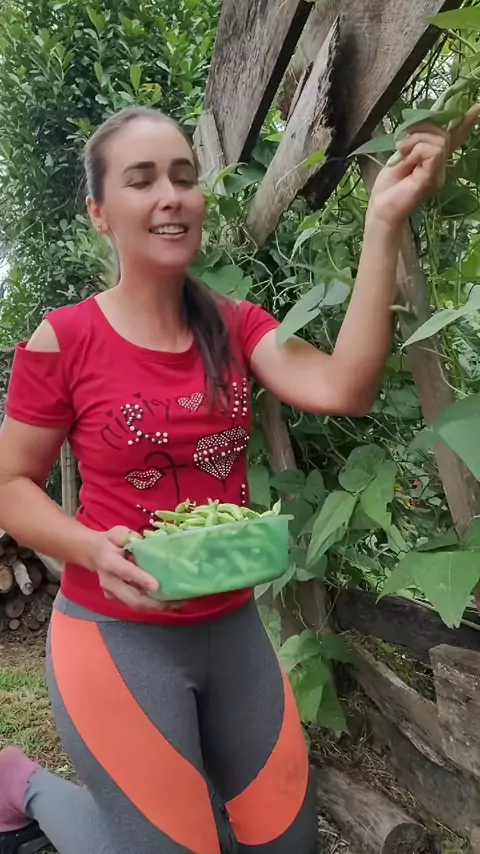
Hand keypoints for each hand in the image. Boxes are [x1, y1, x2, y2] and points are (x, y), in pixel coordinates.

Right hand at [86, 526, 169, 610]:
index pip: (124, 571)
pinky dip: (153, 604)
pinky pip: (136, 604)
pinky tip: (170, 602)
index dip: (140, 579)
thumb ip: (130, 537)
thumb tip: (148, 543)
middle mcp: (109, 581)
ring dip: (158, 606)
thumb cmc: (109, 542)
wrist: (92, 554)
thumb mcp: (118, 533)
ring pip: (135, 604)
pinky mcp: (118, 598)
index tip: (156, 586)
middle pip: (132, 597)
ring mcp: (112, 593)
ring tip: (179, 603)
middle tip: (176, 601)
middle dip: (155, 602)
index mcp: (109, 562)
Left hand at [368, 106, 479, 228]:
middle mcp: (441, 165)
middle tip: (402, 145)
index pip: (453, 138)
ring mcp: (439, 172)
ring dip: (416, 141)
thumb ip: (414, 141)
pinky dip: (417, 150)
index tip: (479, 107)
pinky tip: (407, 161)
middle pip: (443, 133)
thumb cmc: (388, 186)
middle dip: (420, 130)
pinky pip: (433, 151)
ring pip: (439, 140)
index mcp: (433, 159)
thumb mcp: (400, 155)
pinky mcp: (433, 177)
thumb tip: (421, 126)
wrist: (381, 209)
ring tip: (402, 155)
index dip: (466, 122)